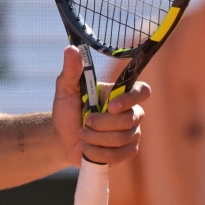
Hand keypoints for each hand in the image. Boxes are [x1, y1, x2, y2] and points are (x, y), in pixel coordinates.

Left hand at [52, 46, 149, 165]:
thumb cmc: (67, 110)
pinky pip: (120, 155)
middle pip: (130, 120)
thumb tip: (71, 49)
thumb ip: (71, 70)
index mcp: (119, 94)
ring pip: (122, 139)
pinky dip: (99, 153)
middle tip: (84, 123)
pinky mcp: (128, 152)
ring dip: (96, 139)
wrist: (61, 138)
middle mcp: (131, 112)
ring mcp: (131, 133)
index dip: (131, 99)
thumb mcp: (65, 89)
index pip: (142, 91)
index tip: (110, 106)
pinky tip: (88, 149)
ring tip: (83, 135)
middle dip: (102, 124)